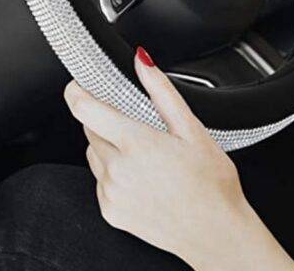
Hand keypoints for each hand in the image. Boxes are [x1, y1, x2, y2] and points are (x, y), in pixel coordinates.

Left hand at [64, 47, 293, 270]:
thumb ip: (161, 91)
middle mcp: (117, 169)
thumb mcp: (191, 128)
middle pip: (90, 129)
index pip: (84, 108)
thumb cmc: (211, 183)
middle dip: (105, 120)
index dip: (76, 90)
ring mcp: (111, 193)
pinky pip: (99, 180)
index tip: (79, 84)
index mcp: (136, 143)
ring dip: (108, 146)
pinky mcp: (110, 212)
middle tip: (137, 127)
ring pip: (93, 153)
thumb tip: (142, 61)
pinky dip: (111, 173)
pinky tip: (140, 177)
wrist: (217, 233)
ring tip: (143, 155)